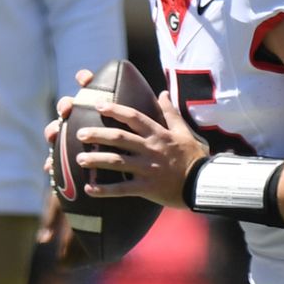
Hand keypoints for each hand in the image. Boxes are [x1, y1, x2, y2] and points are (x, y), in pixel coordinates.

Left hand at [73, 90, 208, 208]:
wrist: (204, 184)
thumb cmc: (195, 158)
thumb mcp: (185, 132)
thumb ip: (171, 113)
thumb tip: (163, 93)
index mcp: (158, 134)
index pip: (134, 117)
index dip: (115, 110)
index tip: (98, 105)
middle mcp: (151, 149)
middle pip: (119, 138)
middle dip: (97, 135)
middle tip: (79, 133)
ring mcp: (148, 169)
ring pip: (117, 162)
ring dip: (96, 160)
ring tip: (79, 159)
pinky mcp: (147, 188)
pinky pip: (122, 189)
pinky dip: (104, 190)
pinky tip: (89, 189)